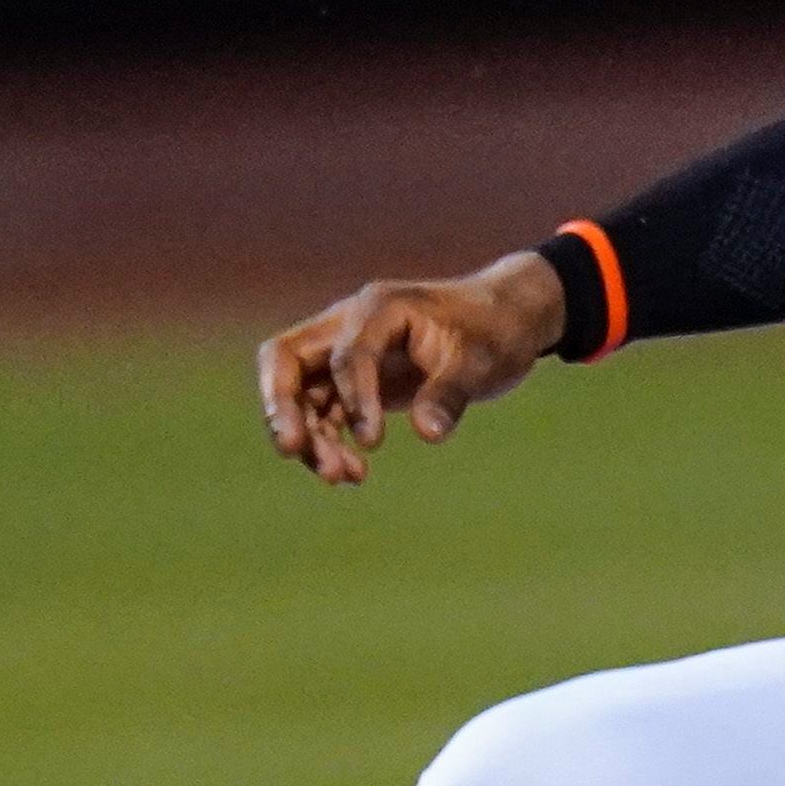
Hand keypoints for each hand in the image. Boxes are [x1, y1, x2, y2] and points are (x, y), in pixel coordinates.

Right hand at [255, 252, 566, 485]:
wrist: (502, 324)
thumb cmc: (492, 333)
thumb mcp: (481, 361)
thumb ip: (450, 393)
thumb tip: (429, 433)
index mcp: (379, 308)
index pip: (347, 354)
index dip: (354, 397)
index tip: (374, 441)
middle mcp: (349, 326)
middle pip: (286, 361)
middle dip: (282, 407)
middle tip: (291, 448)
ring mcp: (345, 353)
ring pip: (300, 394)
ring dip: (309, 436)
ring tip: (340, 477)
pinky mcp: (352, 382)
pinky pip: (322, 413)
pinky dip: (328, 442)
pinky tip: (353, 475)